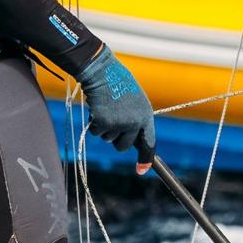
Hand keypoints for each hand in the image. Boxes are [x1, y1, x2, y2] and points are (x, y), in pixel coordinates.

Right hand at [78, 45, 155, 173]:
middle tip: (112, 122)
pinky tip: (97, 108)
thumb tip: (134, 138)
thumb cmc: (118, 84)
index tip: (141, 171)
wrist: (102, 72)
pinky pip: (96, 133)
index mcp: (146, 116)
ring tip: (106, 107)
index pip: (149, 143)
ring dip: (104, 127)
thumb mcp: (135, 101)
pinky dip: (94, 124)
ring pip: (108, 139)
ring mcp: (119, 123)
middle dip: (116, 139)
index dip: (145, 159)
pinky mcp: (104, 123)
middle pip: (123, 147)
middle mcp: (135, 122)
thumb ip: (137, 119)